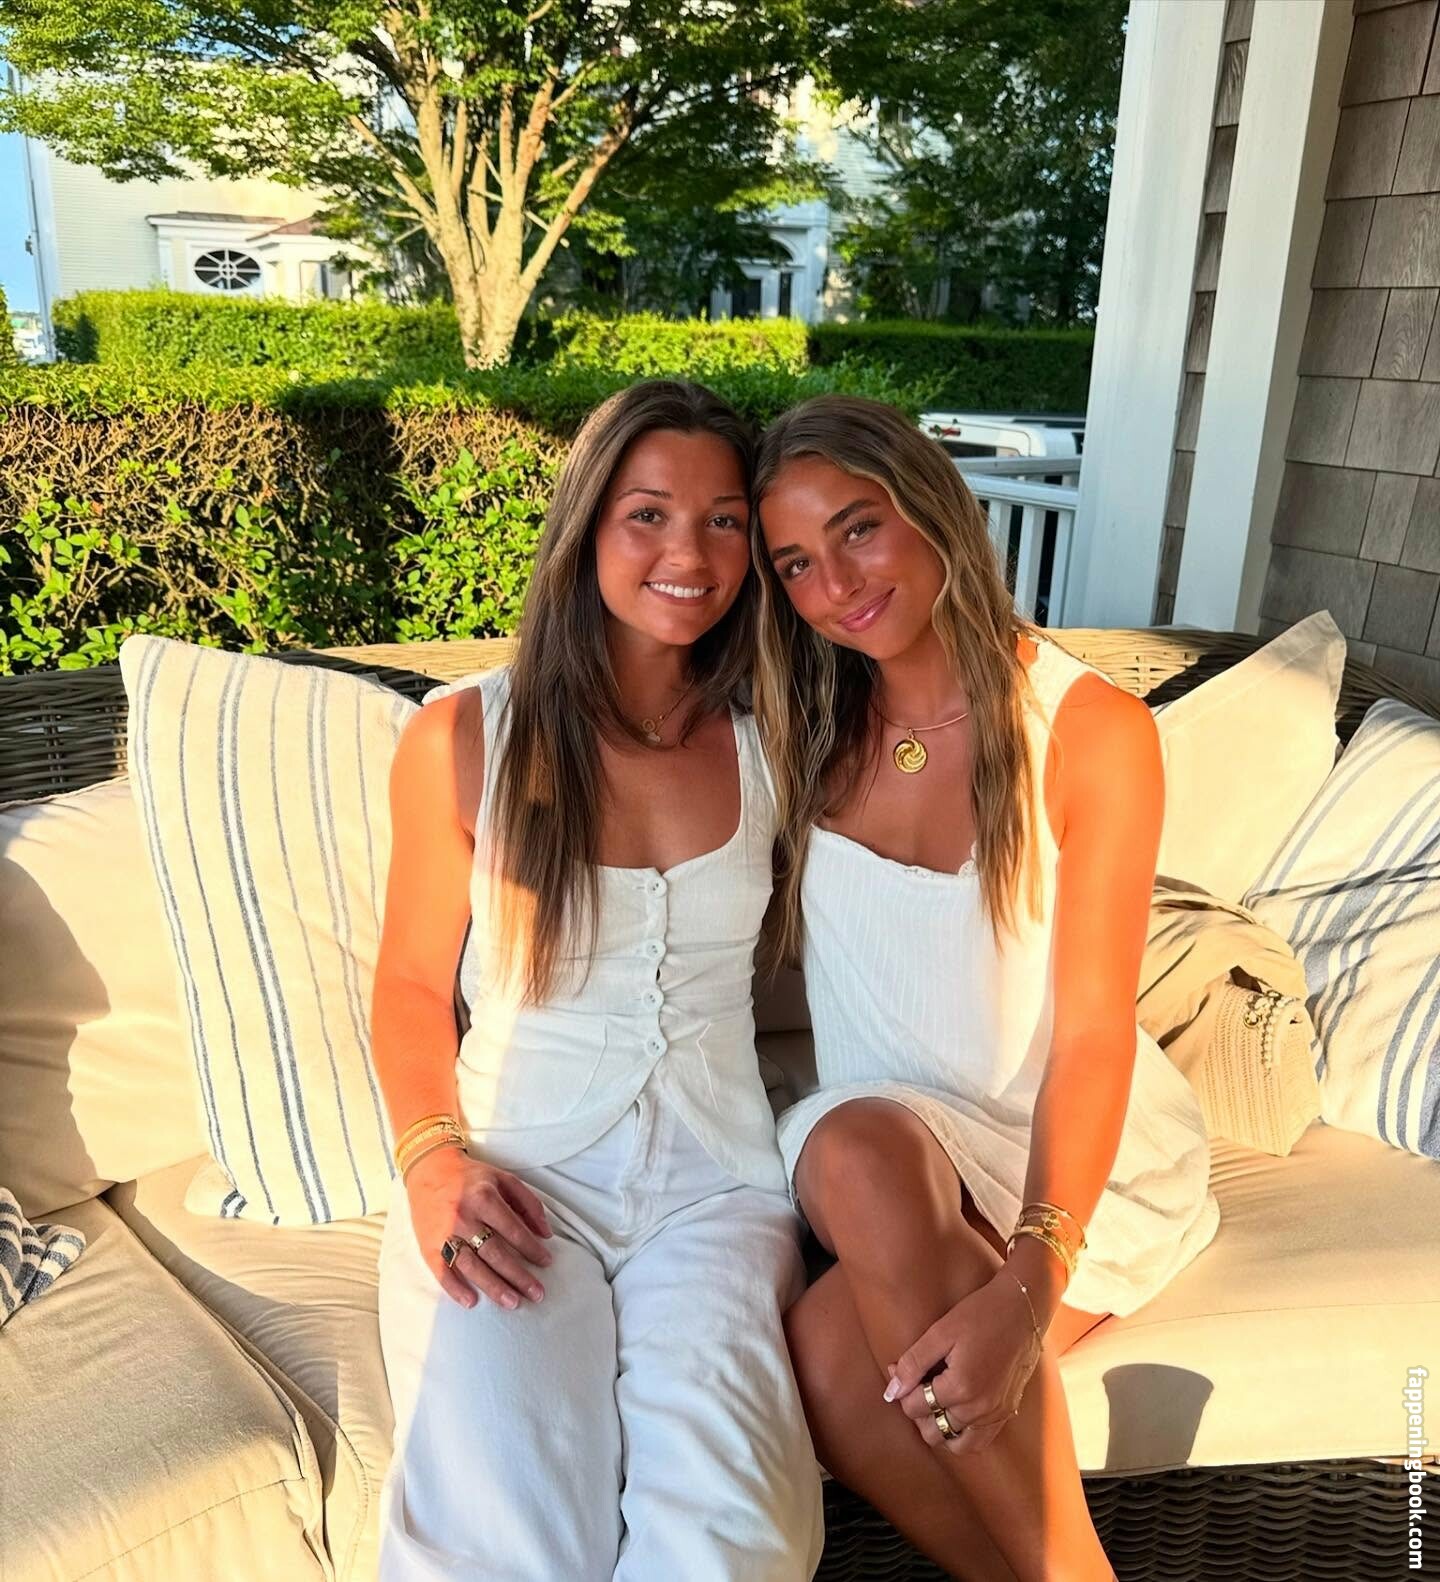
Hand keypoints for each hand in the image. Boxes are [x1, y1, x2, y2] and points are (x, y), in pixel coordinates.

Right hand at [405, 1144, 554, 1310]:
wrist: (428, 1169)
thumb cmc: (471, 1176)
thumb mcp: (504, 1179)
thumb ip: (528, 1203)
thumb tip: (546, 1233)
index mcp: (484, 1197)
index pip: (513, 1230)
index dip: (532, 1249)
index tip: (546, 1263)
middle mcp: (464, 1216)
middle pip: (495, 1253)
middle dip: (518, 1276)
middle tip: (537, 1294)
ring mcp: (444, 1233)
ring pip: (472, 1266)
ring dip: (494, 1287)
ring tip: (513, 1302)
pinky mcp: (427, 1245)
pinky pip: (442, 1272)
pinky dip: (456, 1288)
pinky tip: (471, 1301)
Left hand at [883, 1270, 1042, 1454]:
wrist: (1021, 1309)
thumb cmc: (979, 1314)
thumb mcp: (940, 1332)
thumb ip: (913, 1363)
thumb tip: (892, 1391)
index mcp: (960, 1388)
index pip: (914, 1408)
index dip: (901, 1390)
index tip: (899, 1371)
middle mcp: (979, 1409)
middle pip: (932, 1431)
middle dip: (917, 1411)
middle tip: (917, 1385)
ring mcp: (995, 1415)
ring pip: (954, 1443)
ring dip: (938, 1427)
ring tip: (934, 1400)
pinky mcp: (1006, 1413)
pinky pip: (979, 1442)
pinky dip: (962, 1434)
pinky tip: (955, 1411)